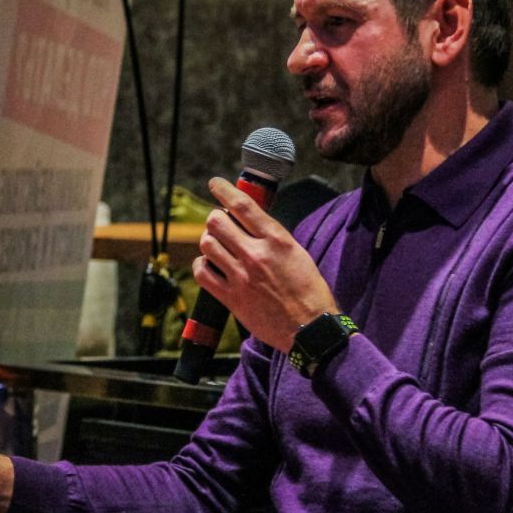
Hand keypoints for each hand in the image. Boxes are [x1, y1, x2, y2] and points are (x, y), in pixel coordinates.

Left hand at [193, 177, 337, 351]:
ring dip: (209, 241)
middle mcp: (256, 254)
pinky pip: (202, 272)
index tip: (215, 184)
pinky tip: (210, 265)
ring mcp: (241, 276)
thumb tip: (251, 224)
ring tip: (217, 245)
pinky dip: (202, 264)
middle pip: (216, 222)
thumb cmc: (309, 291)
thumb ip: (272, 237)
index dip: (223, 190)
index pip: (242, 205)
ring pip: (206, 244)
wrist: (310, 328)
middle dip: (215, 219)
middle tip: (220, 225)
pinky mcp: (231, 297)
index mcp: (277, 240)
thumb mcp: (297, 253)